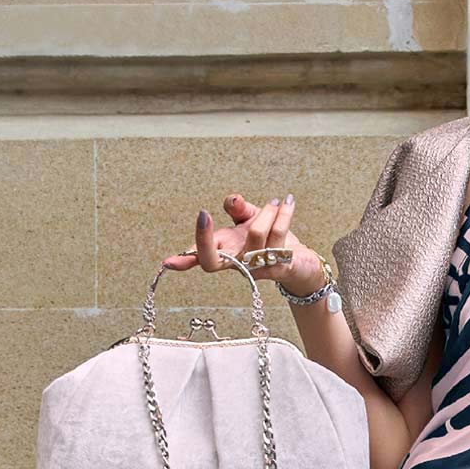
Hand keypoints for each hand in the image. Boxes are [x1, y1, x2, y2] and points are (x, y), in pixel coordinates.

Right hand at [161, 191, 325, 297]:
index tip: (167, 262)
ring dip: (266, 211)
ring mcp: (257, 268)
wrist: (302, 263)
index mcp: (227, 250)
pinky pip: (278, 235)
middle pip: (211, 262)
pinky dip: (283, 214)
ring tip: (275, 201)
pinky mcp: (279, 268)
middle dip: (203, 239)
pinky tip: (287, 203)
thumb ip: (238, 209)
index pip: (200, 257)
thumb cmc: (272, 241)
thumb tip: (231, 200)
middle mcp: (238, 263)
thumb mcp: (250, 220)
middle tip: (202, 213)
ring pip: (255, 235)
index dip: (184, 260)